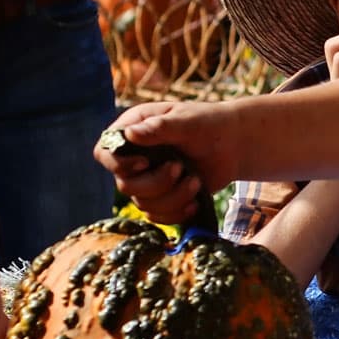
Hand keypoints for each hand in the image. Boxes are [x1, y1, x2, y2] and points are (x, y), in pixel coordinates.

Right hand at [93, 101, 237, 223]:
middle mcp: (134, 157)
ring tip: (195, 181)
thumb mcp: (187, 121)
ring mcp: (147, 179)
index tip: (145, 163)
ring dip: (172, 197)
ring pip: (143, 203)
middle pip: (125, 185)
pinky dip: (176, 213)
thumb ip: (160, 127)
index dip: (119, 164)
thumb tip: (129, 134)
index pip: (104, 152)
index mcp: (133, 130)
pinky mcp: (162, 197)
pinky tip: (195, 202)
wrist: (234, 144)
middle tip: (181, 168)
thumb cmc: (209, 124)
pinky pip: (158, 216)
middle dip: (156, 182)